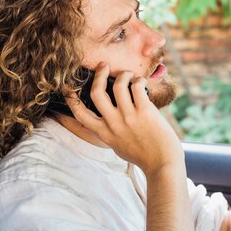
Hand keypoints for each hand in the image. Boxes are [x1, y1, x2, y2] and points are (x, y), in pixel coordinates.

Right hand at [65, 63, 183, 173]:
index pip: (81, 114)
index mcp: (104, 134)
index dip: (71, 99)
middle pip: (97, 93)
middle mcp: (114, 124)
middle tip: (103, 66)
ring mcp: (129, 117)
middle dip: (99, 75)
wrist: (162, 164)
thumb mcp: (118, 146)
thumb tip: (108, 116)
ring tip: (128, 75)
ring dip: (123, 75)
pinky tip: (141, 83)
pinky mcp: (145, 112)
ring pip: (118, 86)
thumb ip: (110, 132)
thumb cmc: (143, 156)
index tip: (67, 87)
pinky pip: (137, 87)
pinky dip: (138, 80)